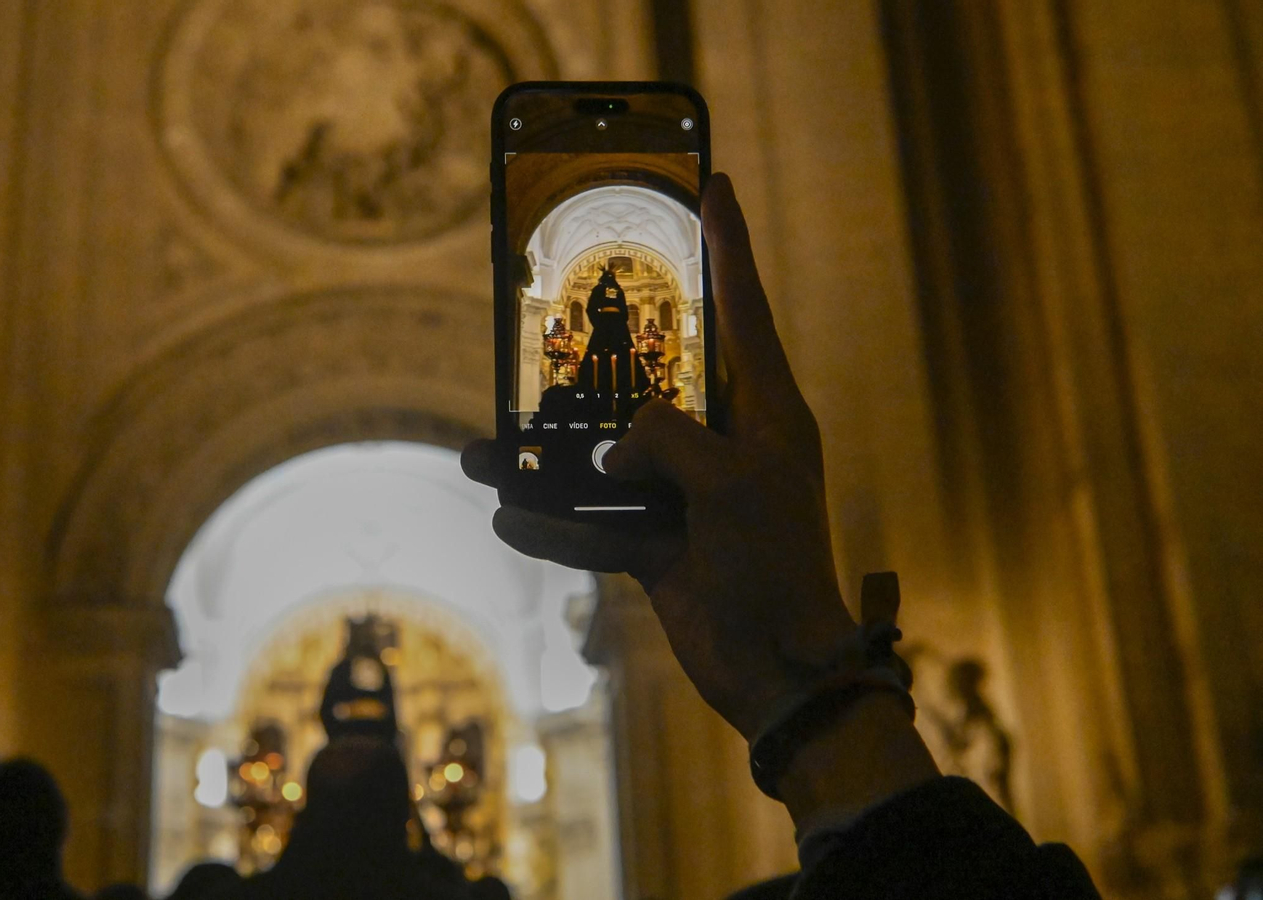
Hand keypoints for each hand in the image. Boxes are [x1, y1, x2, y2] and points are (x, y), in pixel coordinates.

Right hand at [463, 172, 856, 739]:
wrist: (777, 674)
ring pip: (605, 456)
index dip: (726, 244)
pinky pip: (594, 523)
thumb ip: (668, 437)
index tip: (710, 184)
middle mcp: (725, 443)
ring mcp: (687, 494)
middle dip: (598, 356)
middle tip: (553, 319)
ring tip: (485, 448)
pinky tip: (506, 518)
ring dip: (547, 458)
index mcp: (764, 412)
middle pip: (654, 377)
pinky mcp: (660, 542)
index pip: (742, 308)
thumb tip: (614, 440)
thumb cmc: (776, 568)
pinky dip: (552, 525)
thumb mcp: (730, 484)